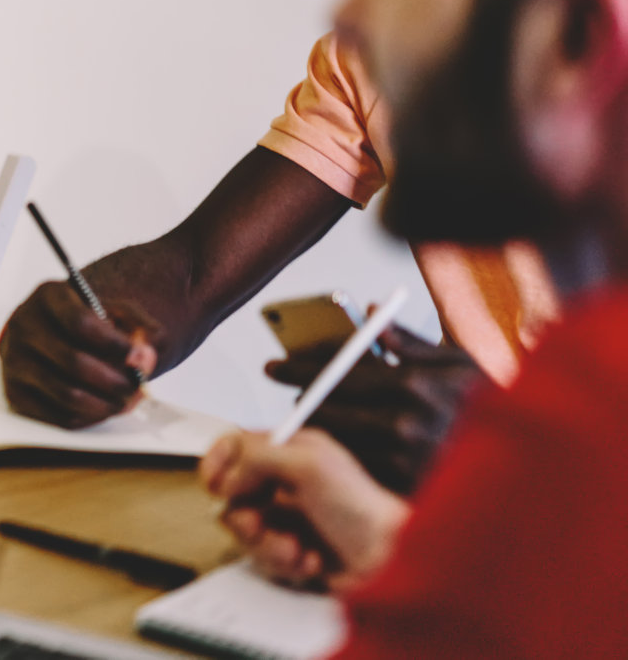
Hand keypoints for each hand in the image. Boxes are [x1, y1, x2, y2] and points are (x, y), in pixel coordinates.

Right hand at [0, 278, 160, 428]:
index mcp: (48, 296)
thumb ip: (139, 327)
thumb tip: (144, 356)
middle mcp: (24, 325)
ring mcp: (14, 360)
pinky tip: (104, 408)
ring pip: (66, 393)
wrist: (50, 334)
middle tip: (138, 387)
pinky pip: (57, 415)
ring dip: (105, 404)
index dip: (114, 345)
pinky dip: (88, 417)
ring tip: (126, 401)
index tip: (139, 358)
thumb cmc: (87, 323)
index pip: (80, 322)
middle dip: (114, 380)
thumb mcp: (114, 310)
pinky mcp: (14, 393)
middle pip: (73, 362)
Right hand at [201, 429, 408, 593]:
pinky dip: (284, 563)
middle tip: (257, 524)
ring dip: (266, 544)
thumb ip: (258, 458)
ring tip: (294, 549)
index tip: (215, 483)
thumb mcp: (309, 465)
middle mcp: (284, 483)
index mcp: (289, 451)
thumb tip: (226, 478)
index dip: (218, 462)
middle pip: (232, 495)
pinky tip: (310, 561)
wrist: (389, 561)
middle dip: (243, 515)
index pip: (235, 446)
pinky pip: (263, 558)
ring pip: (244, 530)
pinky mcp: (291, 551)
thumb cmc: (361, 508)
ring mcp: (286, 518)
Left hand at [265, 325, 483, 493]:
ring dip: (315, 427)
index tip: (275, 365)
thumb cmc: (491, 406)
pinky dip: (339, 456)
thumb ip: (409, 340)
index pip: (336, 373)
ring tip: (304, 415)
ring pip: (336, 441)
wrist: (528, 467)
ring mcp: (402, 462)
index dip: (300, 368)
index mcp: (413, 386)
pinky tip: (332, 447)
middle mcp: (404, 425)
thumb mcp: (457, 362)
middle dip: (299, 397)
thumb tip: (371, 311)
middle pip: (327, 409)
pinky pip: (355, 470)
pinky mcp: (401, 491)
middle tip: (283, 390)